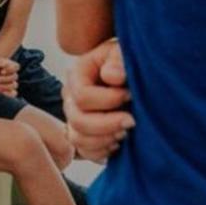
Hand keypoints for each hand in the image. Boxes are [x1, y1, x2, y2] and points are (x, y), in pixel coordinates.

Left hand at [0, 57, 18, 95]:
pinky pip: (13, 93)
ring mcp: (6, 82)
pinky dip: (10, 94)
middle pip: (15, 76)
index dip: (12, 69)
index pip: (17, 66)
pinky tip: (3, 92)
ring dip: (6, 86)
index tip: (2, 70)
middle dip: (6, 79)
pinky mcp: (4, 90)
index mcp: (6, 65)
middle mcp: (8, 74)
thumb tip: (8, 64)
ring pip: (15, 85)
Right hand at [64, 39, 133, 162]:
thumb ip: (118, 60)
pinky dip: (102, 151)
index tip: (130, 96)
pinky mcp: (83, 134)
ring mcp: (74, 117)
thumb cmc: (128, 61)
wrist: (134, 75)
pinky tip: (119, 142)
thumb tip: (112, 76)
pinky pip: (84, 152)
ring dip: (105, 139)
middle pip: (78, 121)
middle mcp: (70, 97)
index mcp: (77, 74)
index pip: (82, 96)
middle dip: (108, 124)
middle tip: (132, 121)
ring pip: (78, 139)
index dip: (108, 100)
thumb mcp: (124, 52)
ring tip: (126, 131)